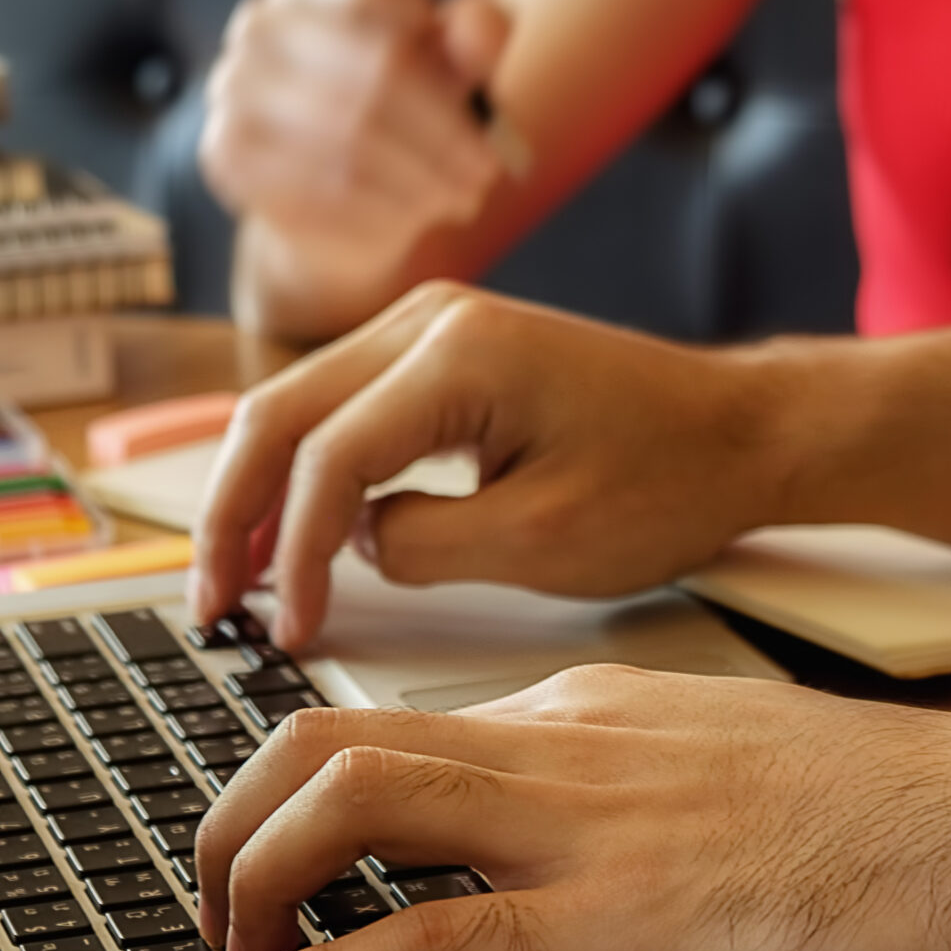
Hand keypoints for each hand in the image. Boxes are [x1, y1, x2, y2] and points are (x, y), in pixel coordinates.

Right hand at [188, 283, 785, 646]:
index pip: (328, 456)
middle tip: (207, 608)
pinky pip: (338, 409)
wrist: (743, 433)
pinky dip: (301, 474)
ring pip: (294, 407)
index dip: (291, 553)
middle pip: (276, 413)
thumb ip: (421, 547)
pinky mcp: (437, 354)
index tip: (288, 630)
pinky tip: (287, 541)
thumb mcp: (544, 542)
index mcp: (458, 355)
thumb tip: (348, 550)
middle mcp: (428, 320)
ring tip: (229, 584)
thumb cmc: (671, 478)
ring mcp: (427, 327)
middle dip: (229, 516)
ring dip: (254, 493)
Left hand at [195, 665, 950, 950]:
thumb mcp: (718, 764)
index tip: (265, 852)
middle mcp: (556, 742)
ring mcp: (579, 824)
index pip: (392, 720)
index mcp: (581, 706)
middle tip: (213, 903)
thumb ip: (624, 784)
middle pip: (327, 739)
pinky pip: (425, 939)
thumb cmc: (881, 814)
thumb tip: (560, 840)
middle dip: (233, 817)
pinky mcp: (611, 918)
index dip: (296, 789)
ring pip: (346, 803)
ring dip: (250, 878)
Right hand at [200, 0, 511, 277]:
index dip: (433, 25)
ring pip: (352, 133)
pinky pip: (319, 186)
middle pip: (376, 61)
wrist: (336, 207)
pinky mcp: (227, 151)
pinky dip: (382, 210)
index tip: (470, 78)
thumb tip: (483, 26)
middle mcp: (263, 19)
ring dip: (422, 176)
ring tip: (460, 197)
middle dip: (445, 128)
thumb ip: (474, 35)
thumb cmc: (401, 115)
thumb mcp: (453, 68)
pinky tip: (412, 218)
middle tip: (485, 170)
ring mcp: (235, 84)